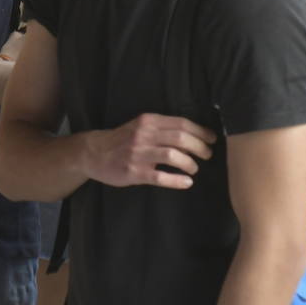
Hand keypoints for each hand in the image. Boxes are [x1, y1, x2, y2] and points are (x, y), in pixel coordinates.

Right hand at [82, 113, 215, 189]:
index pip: (181, 123)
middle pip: (181, 138)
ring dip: (190, 163)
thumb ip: (162, 128)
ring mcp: (138, 154)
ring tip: (194, 168)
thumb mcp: (140, 126)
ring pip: (173, 156)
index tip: (212, 139)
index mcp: (148, 121)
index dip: (201, 131)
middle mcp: (144, 135)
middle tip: (207, 155)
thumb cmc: (122, 140)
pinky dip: (177, 181)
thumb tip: (193, 134)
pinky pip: (160, 177)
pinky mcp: (134, 172)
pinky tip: (186, 183)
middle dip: (200, 147)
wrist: (93, 153)